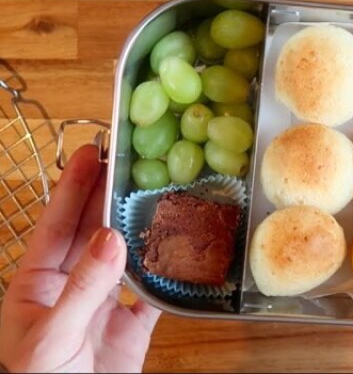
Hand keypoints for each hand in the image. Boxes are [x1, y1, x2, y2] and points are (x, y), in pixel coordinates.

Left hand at [0, 145, 159, 372]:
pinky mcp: (133, 326)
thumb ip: (82, 287)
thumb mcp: (51, 336)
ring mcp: (103, 305)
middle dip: (108, 196)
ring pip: (125, 256)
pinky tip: (180, 248)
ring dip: (140, 227)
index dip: (73, 188)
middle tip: (130, 161)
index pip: (57, 225)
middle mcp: (71, 288)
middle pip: (92, 232)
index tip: (91, 152)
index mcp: (37, 286)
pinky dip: (168, 270)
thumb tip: (111, 237)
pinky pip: (153, 291)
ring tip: (158, 193)